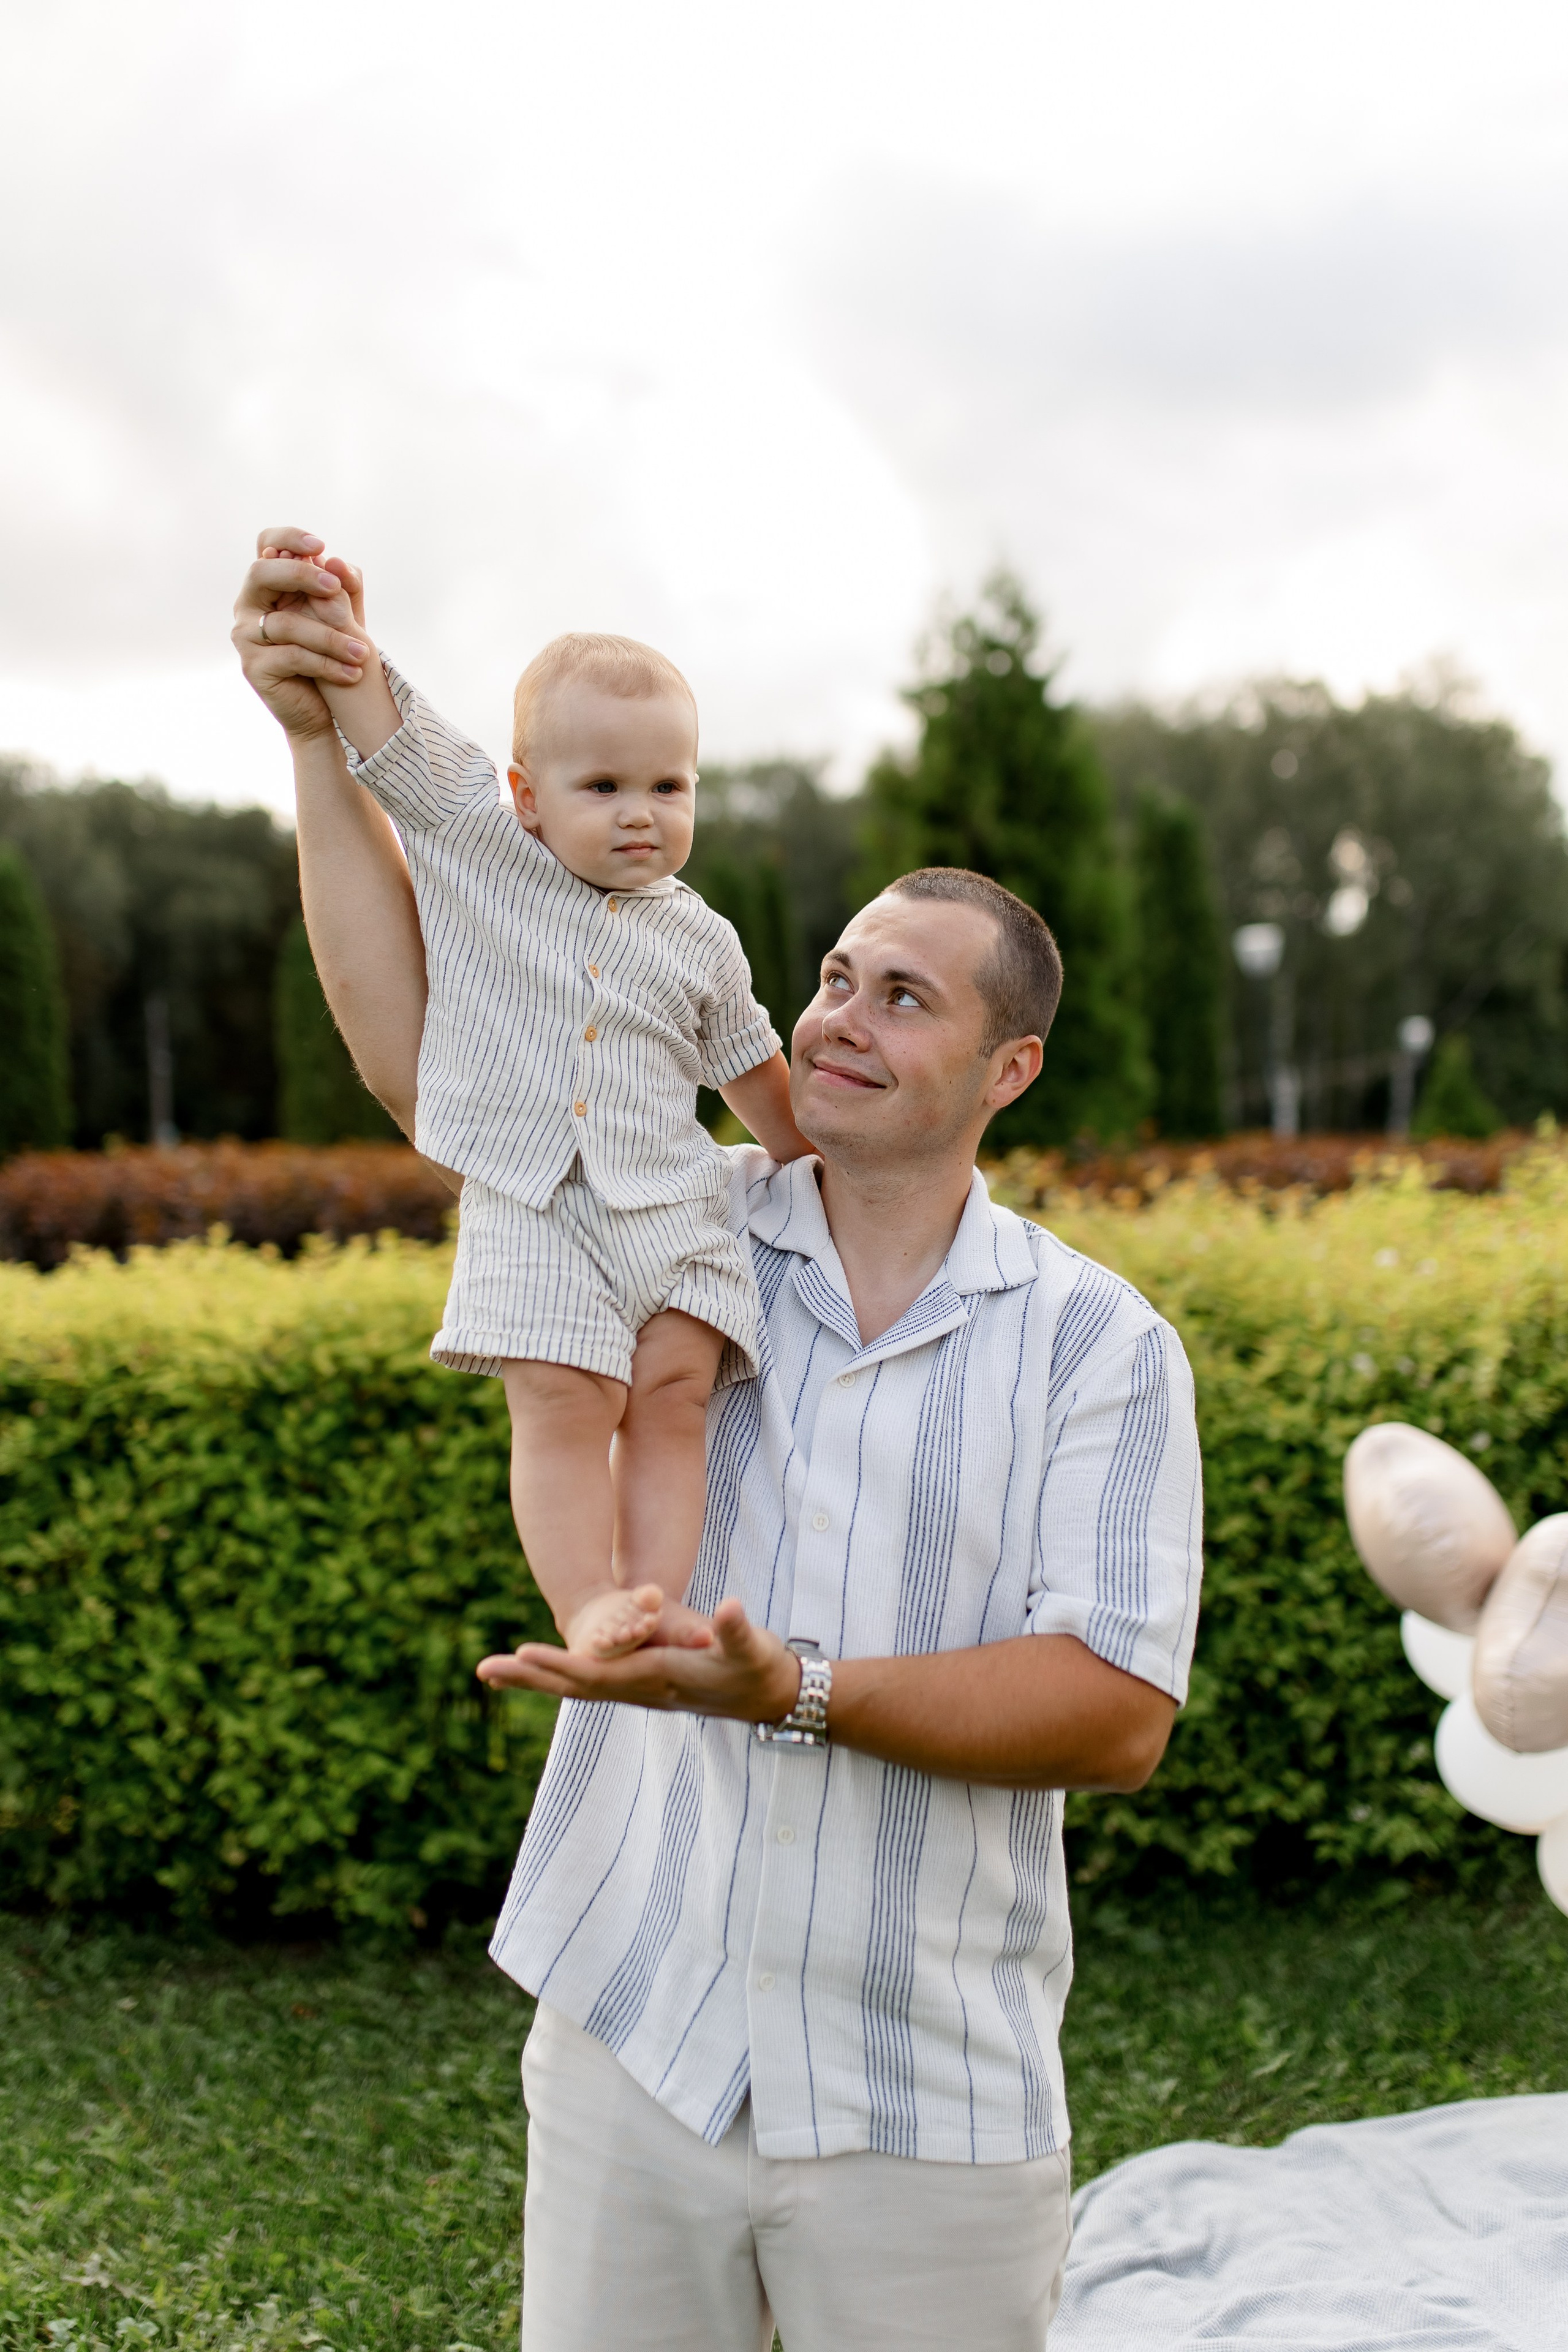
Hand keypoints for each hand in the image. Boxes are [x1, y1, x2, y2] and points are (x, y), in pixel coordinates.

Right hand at [231, 525, 370, 739]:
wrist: (322, 709)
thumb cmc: (330, 655)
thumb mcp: (342, 616)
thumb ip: (342, 586)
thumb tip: (336, 561)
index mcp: (267, 586)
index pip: (265, 545)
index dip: (287, 537)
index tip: (321, 545)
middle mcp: (248, 606)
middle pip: (262, 573)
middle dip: (301, 574)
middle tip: (335, 587)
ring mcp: (245, 636)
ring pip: (286, 623)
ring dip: (330, 637)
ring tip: (363, 653)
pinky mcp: (253, 667)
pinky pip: (293, 657)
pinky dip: (327, 664)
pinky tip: (352, 673)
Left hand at [476, 1596, 802, 1722]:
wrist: (767, 1696)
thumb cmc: (759, 1668)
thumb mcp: (751, 1649)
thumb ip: (737, 1631)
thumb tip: (729, 1610)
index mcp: (657, 1677)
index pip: (598, 1674)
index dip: (561, 1665)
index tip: (525, 1653)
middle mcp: (639, 1689)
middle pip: (573, 1687)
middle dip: (529, 1678)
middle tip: (484, 1669)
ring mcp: (636, 1691)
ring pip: (575, 1688)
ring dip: (534, 1680)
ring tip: (492, 1672)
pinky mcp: (639, 1686)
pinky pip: (588, 1686)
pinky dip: (557, 1679)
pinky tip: (535, 1674)